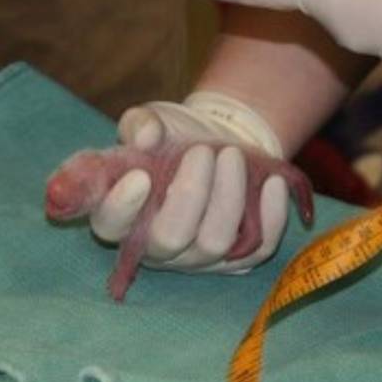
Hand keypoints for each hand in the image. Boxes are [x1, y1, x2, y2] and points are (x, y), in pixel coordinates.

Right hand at [89, 91, 293, 273]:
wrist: (217, 145)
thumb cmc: (172, 138)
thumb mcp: (150, 121)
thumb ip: (139, 124)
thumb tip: (147, 136)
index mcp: (121, 215)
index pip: (109, 225)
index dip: (121, 207)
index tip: (141, 175)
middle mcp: (155, 246)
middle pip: (168, 239)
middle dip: (189, 194)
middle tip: (202, 152)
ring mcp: (197, 258)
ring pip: (214, 242)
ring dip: (228, 197)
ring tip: (232, 155)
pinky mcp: (238, 259)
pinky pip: (258, 250)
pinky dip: (270, 217)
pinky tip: (272, 183)